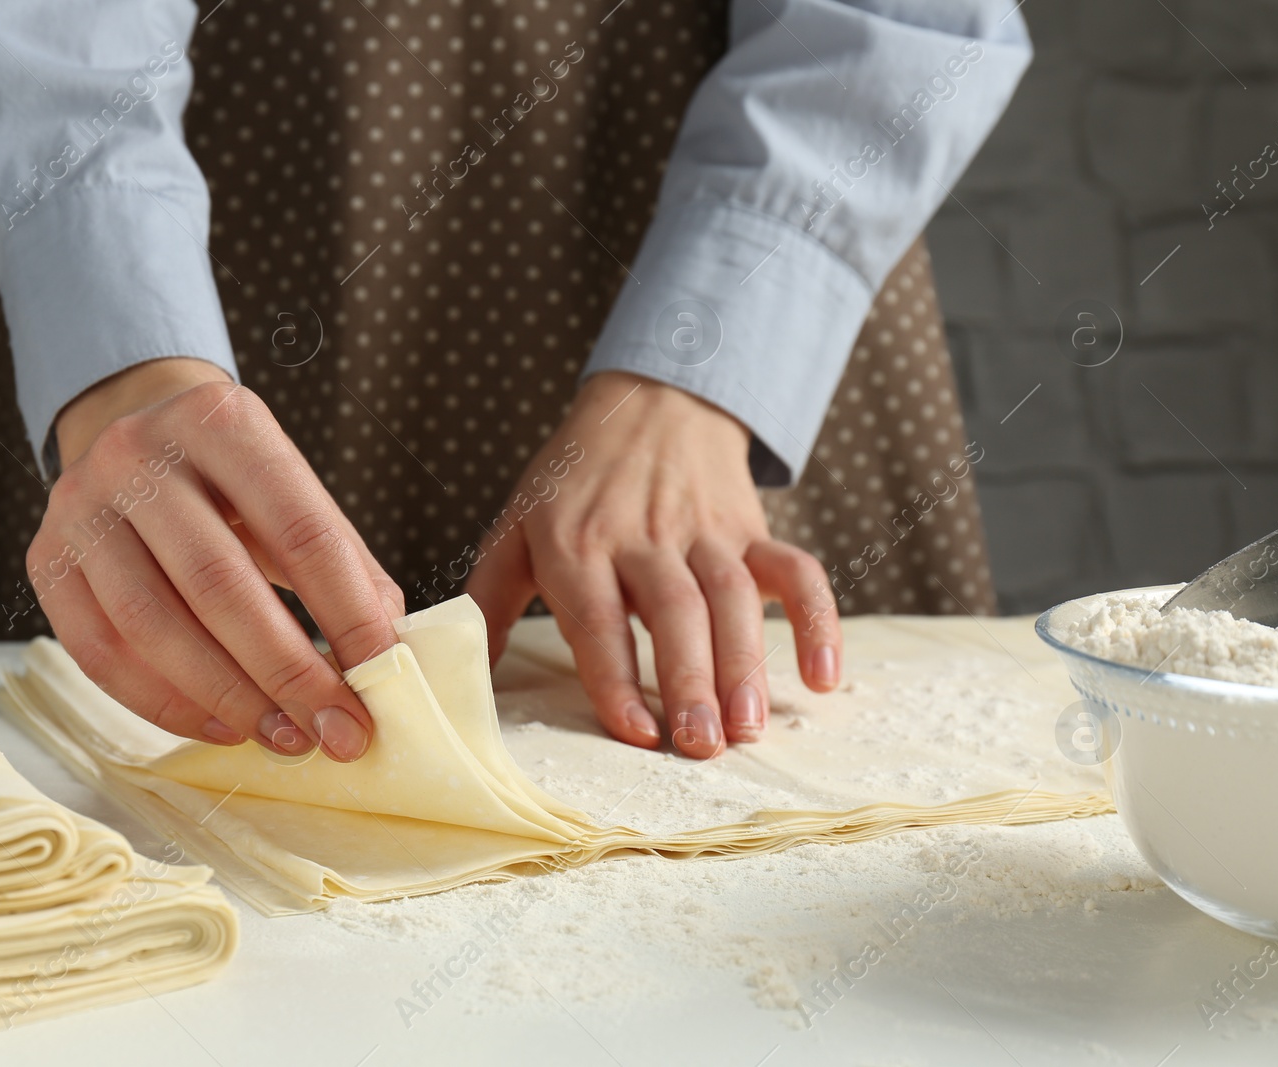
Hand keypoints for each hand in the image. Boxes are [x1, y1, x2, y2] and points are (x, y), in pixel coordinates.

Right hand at [29, 357, 404, 760]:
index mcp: (224, 422)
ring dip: (229, 697)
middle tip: (337, 731)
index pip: (299, 531)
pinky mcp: (45, 558)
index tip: (382, 675)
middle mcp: (139, 453)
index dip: (347, 612)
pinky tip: (220, 724)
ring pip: (153, 625)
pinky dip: (165, 703)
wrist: (136, 437)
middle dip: (288, 672)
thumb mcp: (296, 495)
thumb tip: (387, 659)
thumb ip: (345, 568)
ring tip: (284, 737)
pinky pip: (100, 652)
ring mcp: (81, 505)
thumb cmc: (234, 482)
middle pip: (220, 584)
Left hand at [464, 372, 840, 758]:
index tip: (636, 733)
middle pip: (673, 610)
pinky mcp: (751, 529)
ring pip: (732, 597)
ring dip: (745, 664)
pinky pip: (796, 570)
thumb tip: (452, 670)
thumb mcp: (515, 527)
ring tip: (748, 728)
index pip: (598, 617)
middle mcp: (641, 537)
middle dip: (690, 680)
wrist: (647, 400)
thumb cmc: (573, 481)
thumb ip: (488, 599)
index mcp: (576, 543)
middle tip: (701, 746)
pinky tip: (826, 677)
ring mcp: (703, 531)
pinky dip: (818, 620)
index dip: (617, 677)